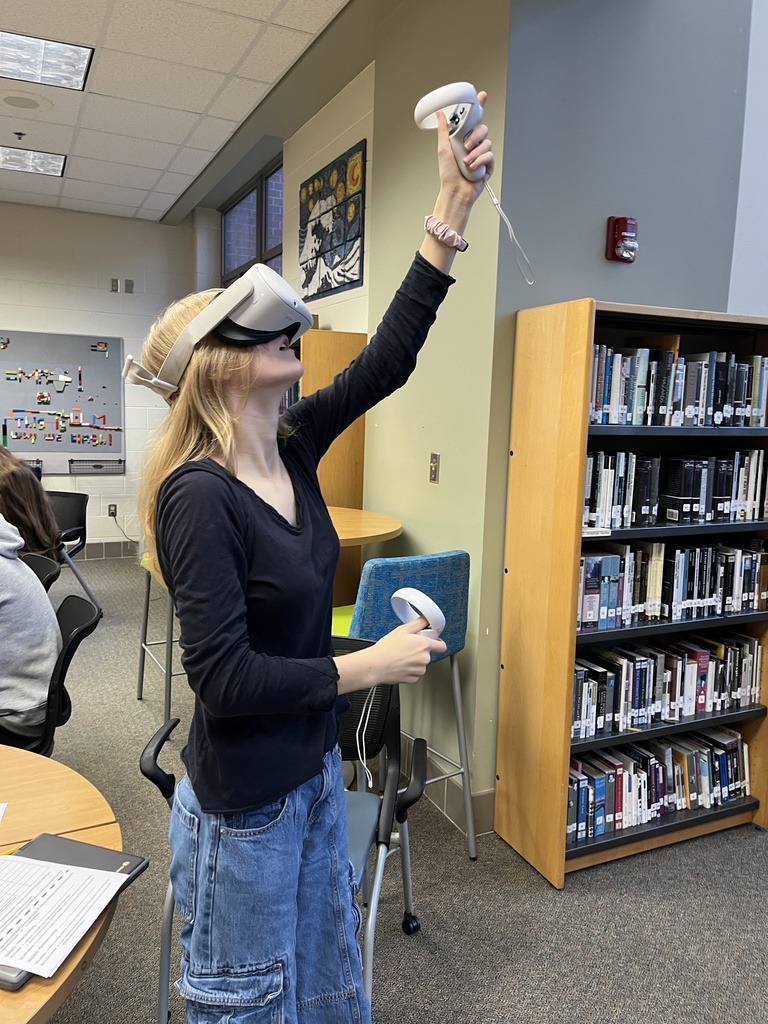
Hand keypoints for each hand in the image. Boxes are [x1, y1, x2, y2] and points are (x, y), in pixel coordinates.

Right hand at [334, 618, 445, 692]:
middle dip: (420, 651)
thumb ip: (418, 623)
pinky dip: (409, 669)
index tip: (432, 641)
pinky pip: (414, 673)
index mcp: (424, 645)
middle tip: (407, 647)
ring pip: (421, 664)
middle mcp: (424, 659)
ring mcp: (419, 670)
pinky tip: (399, 664)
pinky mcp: (413, 679)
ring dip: (414, 661)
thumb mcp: (402, 630)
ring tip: (401, 656)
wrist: (376, 666)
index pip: (441, 646)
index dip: (437, 642)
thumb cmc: (387, 649)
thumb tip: (426, 620)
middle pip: (428, 654)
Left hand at [420, 89, 493, 272]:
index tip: (481, 96)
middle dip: (475, 137)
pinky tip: (473, 169)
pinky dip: (481, 161)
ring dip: (476, 153)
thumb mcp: (443, 149)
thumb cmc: (448, 175)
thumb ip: (443, 130)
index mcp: (463, 139)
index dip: (478, 107)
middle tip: (466, 146)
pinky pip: (490, 156)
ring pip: (487, 143)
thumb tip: (440, 113)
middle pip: (483, 129)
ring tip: (466, 163)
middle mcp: (473, 145)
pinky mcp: (488, 166)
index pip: (473, 120)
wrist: (456, 193)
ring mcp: (481, 155)